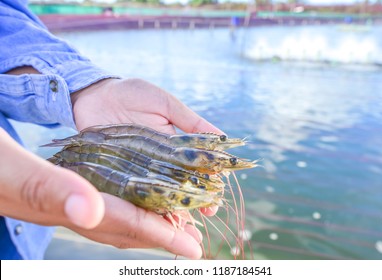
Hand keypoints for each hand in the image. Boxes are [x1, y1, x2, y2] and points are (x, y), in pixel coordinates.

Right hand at [0, 129, 202, 258]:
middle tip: (193, 244)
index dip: (160, 236)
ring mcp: (61, 207)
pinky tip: (134, 201)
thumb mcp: (8, 169)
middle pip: (124, 231)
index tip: (191, 248)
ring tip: (174, 227)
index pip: (121, 225)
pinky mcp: (57, 195)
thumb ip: (46, 188)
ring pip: (114, 222)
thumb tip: (90, 210)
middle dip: (160, 238)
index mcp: (60, 209)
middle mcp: (66, 214)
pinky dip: (125, 208)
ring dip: (146, 226)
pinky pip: (101, 206)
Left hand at [69, 78, 222, 257]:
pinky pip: (134, 194)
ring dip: (174, 210)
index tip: (217, 195)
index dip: (211, 183)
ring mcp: (141, 170)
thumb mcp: (166, 105)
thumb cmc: (133, 95)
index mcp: (176, 146)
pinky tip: (154, 220)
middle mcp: (161, 162)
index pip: (199, 168)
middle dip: (197, 202)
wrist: (95, 94)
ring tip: (185, 224)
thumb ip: (191, 121)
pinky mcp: (120, 174)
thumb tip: (224, 137)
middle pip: (183, 187)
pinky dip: (145, 207)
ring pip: (161, 195)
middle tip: (207, 214)